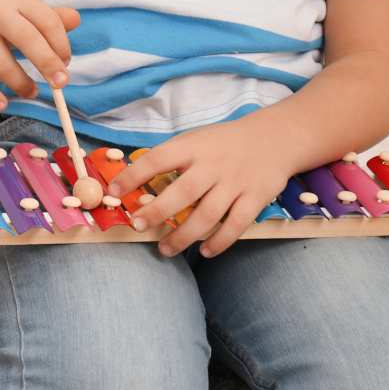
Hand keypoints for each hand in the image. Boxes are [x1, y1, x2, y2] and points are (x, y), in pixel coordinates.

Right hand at [0, 0, 80, 108]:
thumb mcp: (23, 7)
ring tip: (32, 92)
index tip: (65, 62)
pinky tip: (2, 103)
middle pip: (26, 38)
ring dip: (20, 82)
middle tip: (61, 83)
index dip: (61, 44)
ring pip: (0, 61)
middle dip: (47, 63)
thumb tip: (76, 20)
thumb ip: (50, 17)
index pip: (47, 20)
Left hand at [108, 121, 292, 258]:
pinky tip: (204, 251)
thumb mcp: (196, 140)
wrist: (274, 138)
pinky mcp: (255, 199)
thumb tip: (135, 179)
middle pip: (182, 192)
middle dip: (156, 212)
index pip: (157, 160)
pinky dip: (219, 242)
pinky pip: (235, 226)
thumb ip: (172, 158)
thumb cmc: (224, 142)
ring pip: (207, 215)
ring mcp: (235, 183)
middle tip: (137, 226)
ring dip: (183, 236)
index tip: (113, 191)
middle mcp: (213, 166)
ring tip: (165, 249)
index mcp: (193, 147)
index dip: (133, 176)